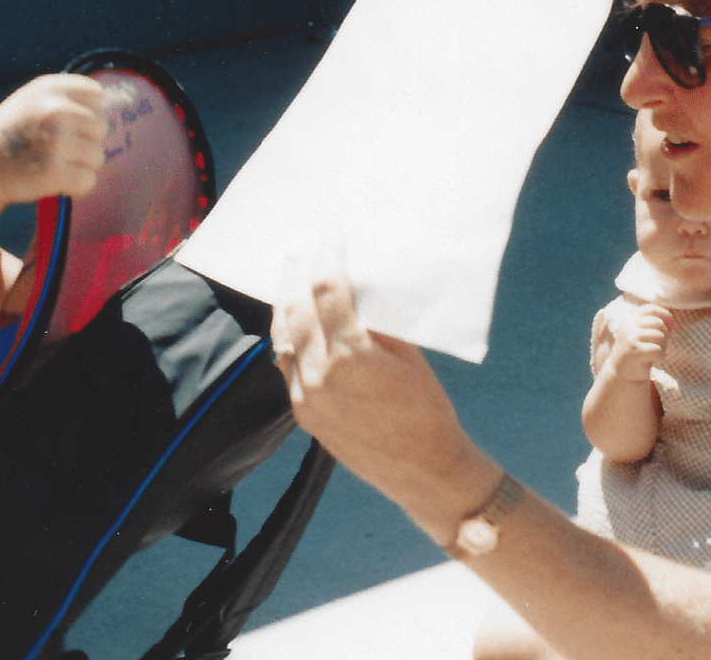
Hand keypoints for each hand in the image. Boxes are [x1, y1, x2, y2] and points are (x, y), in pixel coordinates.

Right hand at [0, 74, 106, 204]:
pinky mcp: (53, 171)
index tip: (67, 126)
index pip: (96, 96)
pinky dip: (77, 187)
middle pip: (101, 127)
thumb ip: (67, 98)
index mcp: (49, 88)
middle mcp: (54, 109)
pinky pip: (88, 181)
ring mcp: (55, 140)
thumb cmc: (12, 133)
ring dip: (80, 165)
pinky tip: (57, 182)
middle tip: (57, 150)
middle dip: (84, 142)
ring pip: (97, 156)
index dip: (86, 114)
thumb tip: (110, 106)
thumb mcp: (32, 99)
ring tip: (54, 164)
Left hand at [272, 276, 495, 529]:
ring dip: (284, 304)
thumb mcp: (409, 357)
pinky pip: (286, 364)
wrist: (423, 472)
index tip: (329, 237)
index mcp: (351, 358)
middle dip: (296, 276)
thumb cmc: (427, 411)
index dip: (326, 258)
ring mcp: (306, 397)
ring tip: (290, 279)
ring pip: (283, 338)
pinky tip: (294, 321)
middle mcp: (319, 377)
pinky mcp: (303, 413)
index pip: (328, 292)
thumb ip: (376, 323)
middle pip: (295, 310)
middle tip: (299, 252)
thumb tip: (356, 288)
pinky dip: (289, 337)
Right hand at [598, 299, 667, 381]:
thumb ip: (652, 324)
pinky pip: (659, 350)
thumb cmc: (637, 352)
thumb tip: (671, 322)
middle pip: (658, 323)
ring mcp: (631, 338)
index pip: (650, 309)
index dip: (665, 315)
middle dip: (664, 335)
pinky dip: (660, 357)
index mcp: (630, 320)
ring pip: (660, 336)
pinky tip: (653, 361)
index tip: (670, 326)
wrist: (622, 374)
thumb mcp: (641, 335)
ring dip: (662, 347)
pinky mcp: (635, 352)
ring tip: (653, 354)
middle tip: (658, 346)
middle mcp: (628, 327)